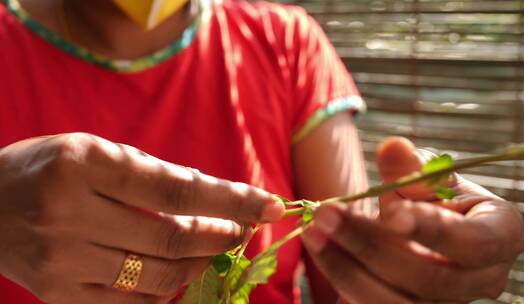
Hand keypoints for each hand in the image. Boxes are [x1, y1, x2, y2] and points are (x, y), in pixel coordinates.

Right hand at [0, 133, 283, 303]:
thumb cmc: (46, 168)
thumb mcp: (95, 150)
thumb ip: (151, 173)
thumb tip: (213, 196)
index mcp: (85, 164)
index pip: (178, 188)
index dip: (232, 199)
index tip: (269, 204)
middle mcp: (71, 212)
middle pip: (174, 237)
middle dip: (224, 234)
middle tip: (246, 228)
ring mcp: (63, 260)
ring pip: (159, 275)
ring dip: (201, 262)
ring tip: (215, 246)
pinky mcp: (59, 295)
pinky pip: (134, 301)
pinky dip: (168, 287)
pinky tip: (180, 269)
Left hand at [302, 137, 523, 303]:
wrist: (429, 230)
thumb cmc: (435, 199)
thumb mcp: (429, 178)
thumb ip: (412, 168)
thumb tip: (392, 147)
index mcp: (500, 236)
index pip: (470, 241)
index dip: (431, 229)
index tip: (390, 212)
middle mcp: (482, 280)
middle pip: (427, 277)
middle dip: (370, 245)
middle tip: (325, 214)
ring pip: (397, 303)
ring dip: (348, 270)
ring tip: (313, 236)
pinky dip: (345, 285)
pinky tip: (322, 255)